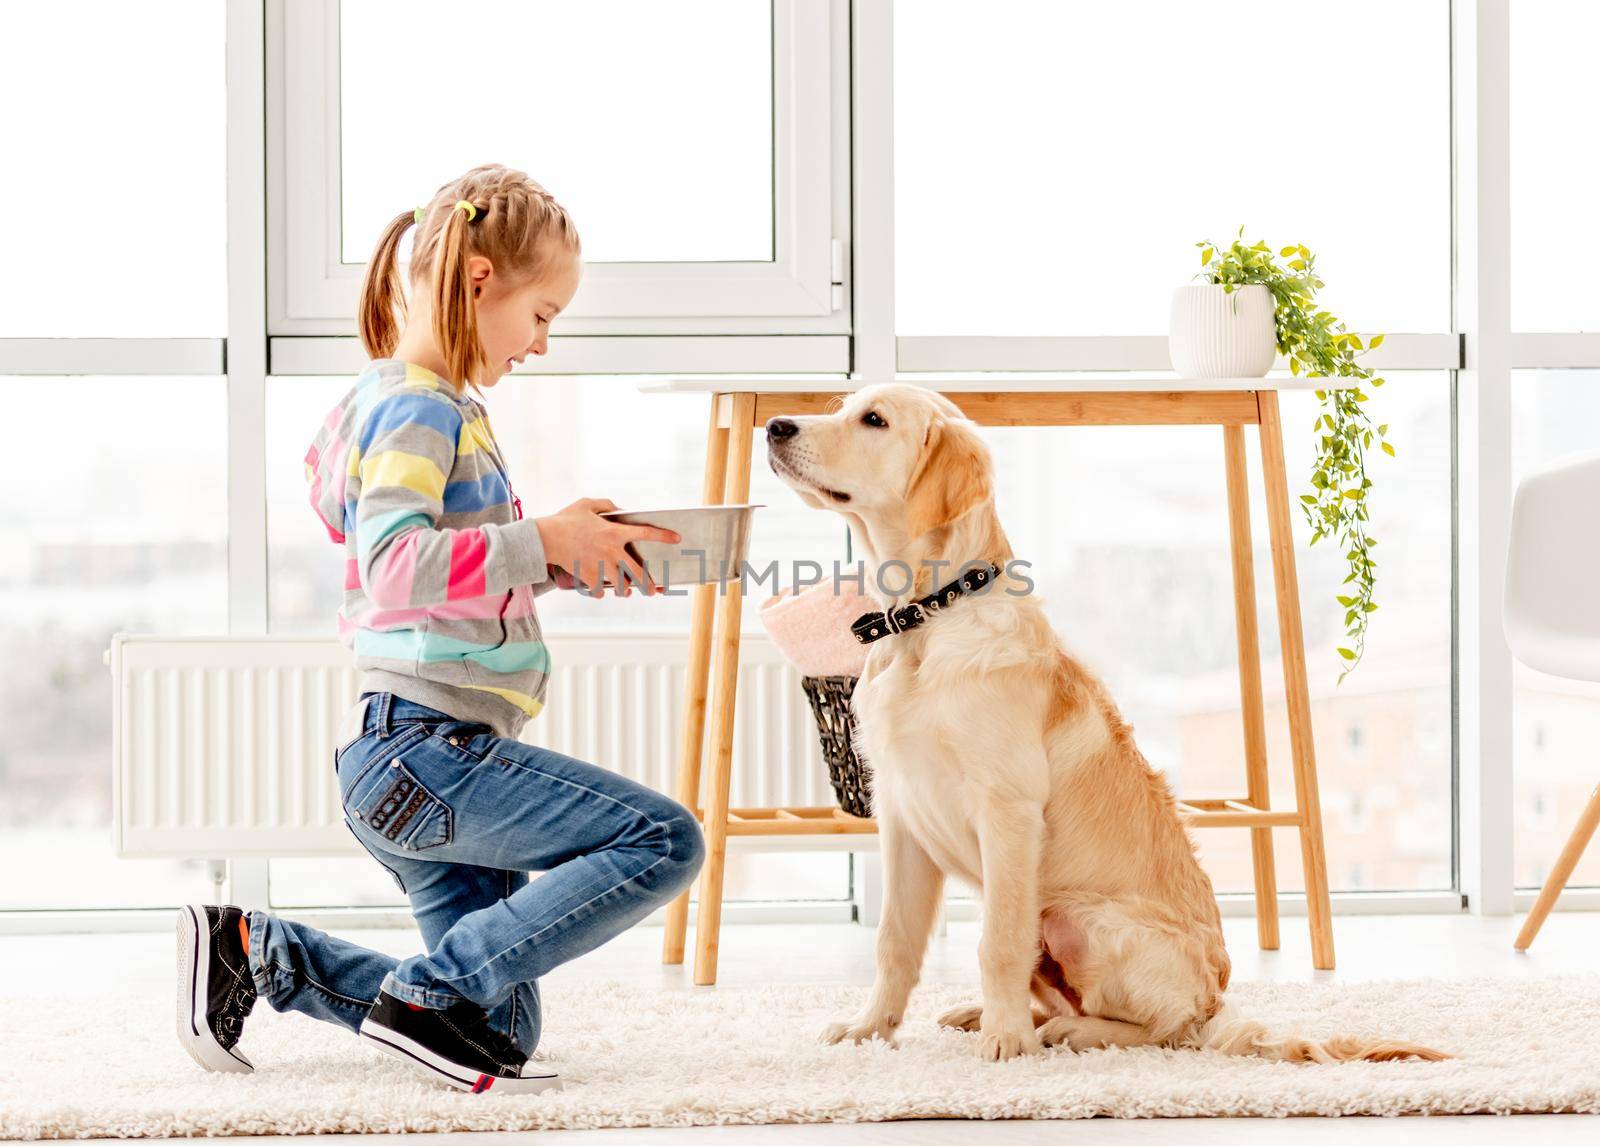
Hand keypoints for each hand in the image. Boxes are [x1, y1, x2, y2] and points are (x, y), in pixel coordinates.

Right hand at [533, 497, 680, 597]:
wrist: (545, 538)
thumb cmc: (566, 519)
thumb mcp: (588, 504)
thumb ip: (608, 505)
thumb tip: (620, 510)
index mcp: (615, 532)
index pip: (645, 533)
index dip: (663, 536)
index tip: (676, 539)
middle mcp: (612, 551)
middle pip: (638, 572)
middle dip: (649, 583)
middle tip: (656, 589)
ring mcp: (601, 566)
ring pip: (622, 585)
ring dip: (626, 590)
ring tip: (629, 591)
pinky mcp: (589, 577)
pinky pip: (601, 590)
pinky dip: (602, 591)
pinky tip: (603, 590)